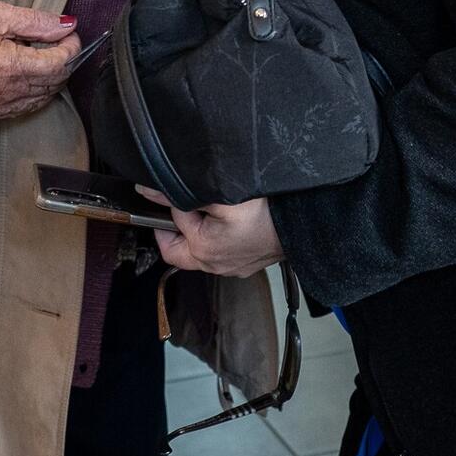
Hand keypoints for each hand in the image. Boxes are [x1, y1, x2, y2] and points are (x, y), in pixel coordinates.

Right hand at [0, 1, 79, 121]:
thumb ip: (37, 22)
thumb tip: (68, 25)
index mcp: (8, 66)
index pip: (58, 63)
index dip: (71, 48)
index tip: (70, 35)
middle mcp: (6, 92)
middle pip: (54, 82)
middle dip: (64, 61)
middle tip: (60, 43)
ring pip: (44, 97)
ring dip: (51, 77)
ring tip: (43, 55)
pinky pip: (28, 107)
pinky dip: (36, 92)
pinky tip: (30, 74)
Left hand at [141, 190, 283, 277]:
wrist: (305, 225)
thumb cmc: (267, 212)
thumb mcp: (220, 196)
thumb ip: (182, 196)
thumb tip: (150, 192)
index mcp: (203, 251)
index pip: (171, 223)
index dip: (169, 201)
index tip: (171, 187)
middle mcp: (214, 266)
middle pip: (178, 249)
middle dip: (176, 226)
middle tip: (183, 203)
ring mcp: (232, 268)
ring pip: (200, 251)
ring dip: (199, 231)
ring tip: (210, 208)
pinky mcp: (246, 264)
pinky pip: (221, 252)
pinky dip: (218, 237)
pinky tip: (230, 221)